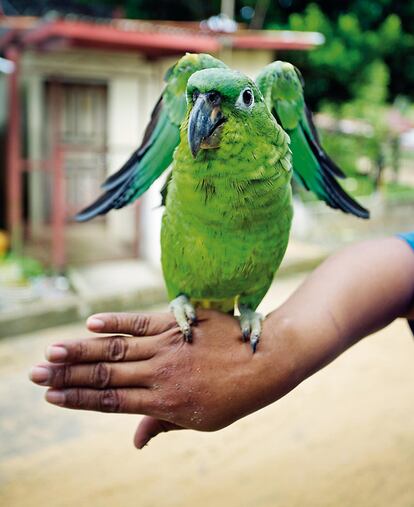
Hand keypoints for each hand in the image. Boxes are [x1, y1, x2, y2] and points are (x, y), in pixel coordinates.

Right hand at [29, 310, 298, 447]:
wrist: (267, 359)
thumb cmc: (235, 395)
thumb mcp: (202, 421)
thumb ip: (164, 424)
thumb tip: (136, 443)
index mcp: (165, 403)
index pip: (111, 401)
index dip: (77, 398)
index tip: (50, 395)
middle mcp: (161, 374)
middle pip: (105, 374)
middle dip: (67, 375)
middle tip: (34, 372)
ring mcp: (168, 346)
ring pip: (115, 349)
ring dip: (80, 350)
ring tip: (51, 351)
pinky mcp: (177, 323)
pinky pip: (141, 322)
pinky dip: (115, 322)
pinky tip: (91, 323)